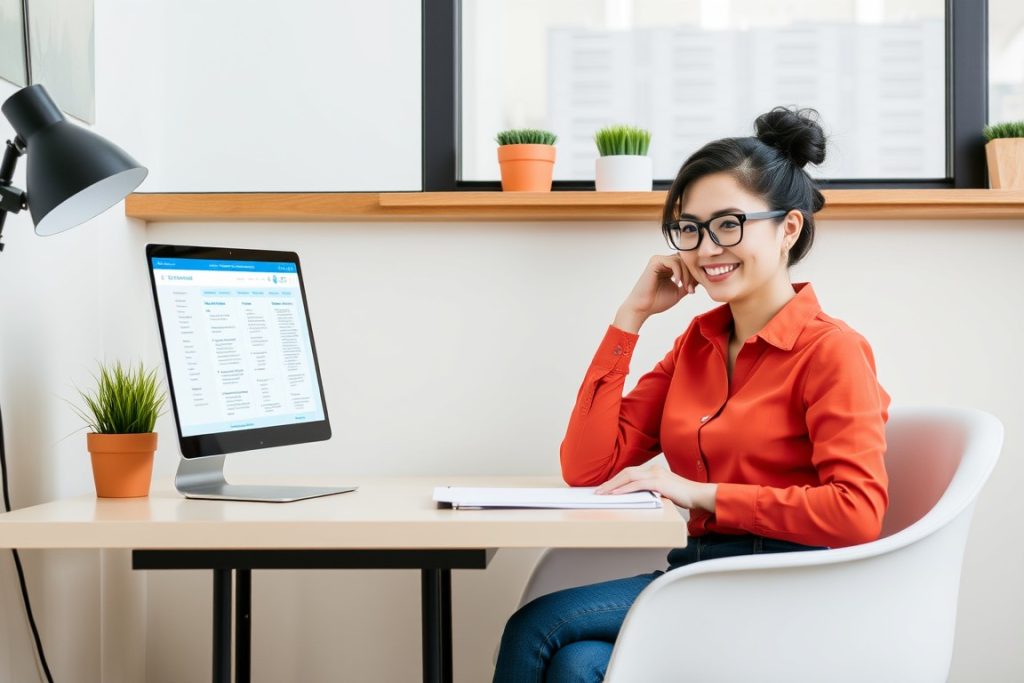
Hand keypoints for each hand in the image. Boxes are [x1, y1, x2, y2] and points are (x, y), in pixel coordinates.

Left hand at [594, 464, 716, 511]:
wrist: (699, 495)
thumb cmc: (684, 496)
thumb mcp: (664, 491)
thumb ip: (651, 491)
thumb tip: (637, 498)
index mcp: (654, 470)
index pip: (630, 473)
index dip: (616, 480)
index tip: (605, 488)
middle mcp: (653, 469)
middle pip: (626, 473)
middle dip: (610, 482)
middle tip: (598, 491)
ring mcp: (656, 475)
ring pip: (629, 477)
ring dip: (613, 485)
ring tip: (602, 493)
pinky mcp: (659, 482)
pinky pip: (637, 485)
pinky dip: (625, 489)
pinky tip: (616, 494)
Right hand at [614, 254, 697, 332]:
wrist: (643, 307)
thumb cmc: (658, 301)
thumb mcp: (678, 291)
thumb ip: (689, 283)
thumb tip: (701, 277)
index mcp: (668, 268)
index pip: (685, 264)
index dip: (692, 275)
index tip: (692, 290)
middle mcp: (663, 262)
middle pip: (685, 261)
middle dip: (690, 275)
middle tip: (690, 290)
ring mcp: (658, 260)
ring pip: (680, 261)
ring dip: (686, 275)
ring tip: (684, 287)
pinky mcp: (655, 261)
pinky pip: (673, 262)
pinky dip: (678, 272)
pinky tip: (677, 283)